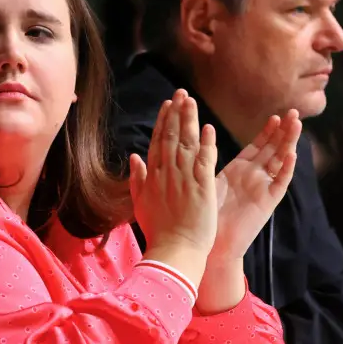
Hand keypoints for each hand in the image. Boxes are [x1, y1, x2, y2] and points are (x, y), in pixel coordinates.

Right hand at [129, 90, 217, 287]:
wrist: (173, 251)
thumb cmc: (158, 232)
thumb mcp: (140, 203)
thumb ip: (137, 178)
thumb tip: (134, 157)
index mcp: (152, 176)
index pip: (157, 142)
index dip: (163, 121)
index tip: (168, 105)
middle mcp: (166, 172)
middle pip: (171, 136)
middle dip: (176, 113)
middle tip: (181, 93)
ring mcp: (184, 177)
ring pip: (187, 142)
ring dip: (189, 119)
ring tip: (191, 100)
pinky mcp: (202, 185)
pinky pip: (205, 158)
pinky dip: (206, 142)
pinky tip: (208, 127)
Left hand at [211, 111, 300, 262]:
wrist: (211, 242)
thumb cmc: (206, 212)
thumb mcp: (208, 178)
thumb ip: (210, 157)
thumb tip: (204, 132)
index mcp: (241, 170)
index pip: (259, 146)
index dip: (268, 132)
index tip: (275, 115)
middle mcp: (255, 177)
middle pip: (274, 150)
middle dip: (284, 132)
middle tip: (294, 113)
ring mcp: (263, 188)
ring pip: (280, 161)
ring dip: (289, 143)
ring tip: (296, 126)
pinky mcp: (267, 202)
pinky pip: (279, 184)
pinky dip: (286, 169)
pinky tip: (292, 155)